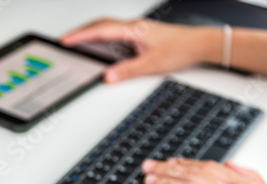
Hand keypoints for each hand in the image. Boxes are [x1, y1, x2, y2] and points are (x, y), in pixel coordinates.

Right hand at [61, 18, 221, 82]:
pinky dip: (101, 34)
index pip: (100, 30)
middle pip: (100, 24)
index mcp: (133, 30)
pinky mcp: (140, 33)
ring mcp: (136, 29)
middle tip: (66, 39)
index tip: (66, 40)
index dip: (81, 35)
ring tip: (78, 39)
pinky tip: (101, 42)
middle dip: (81, 31)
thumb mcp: (152, 64)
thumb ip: (127, 71)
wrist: (200, 43)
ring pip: (107, 25)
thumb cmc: (181, 49)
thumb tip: (108, 77)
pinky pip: (114, 30)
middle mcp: (133, 26)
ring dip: (91, 31)